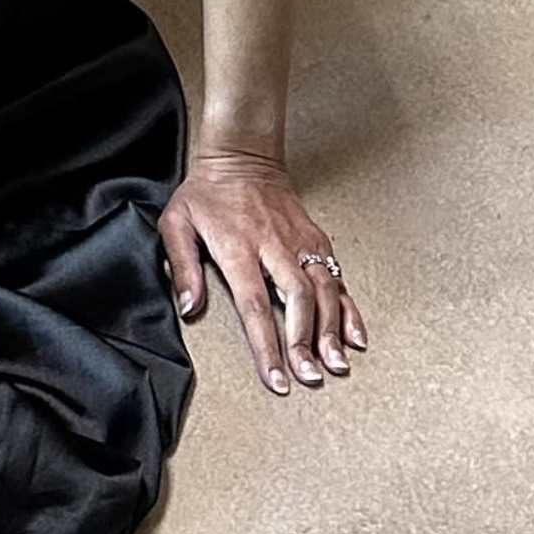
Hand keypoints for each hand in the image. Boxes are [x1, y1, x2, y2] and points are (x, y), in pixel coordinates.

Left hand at [160, 147, 368, 394]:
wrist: (242, 155)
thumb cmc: (207, 193)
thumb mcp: (177, 222)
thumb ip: (181, 265)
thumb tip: (188, 308)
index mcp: (238, 247)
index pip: (255, 305)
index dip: (267, 345)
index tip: (276, 378)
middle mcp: (274, 246)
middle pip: (297, 299)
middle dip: (306, 341)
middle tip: (310, 377)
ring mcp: (299, 242)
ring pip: (324, 290)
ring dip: (332, 330)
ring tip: (336, 365)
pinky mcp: (316, 240)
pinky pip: (337, 278)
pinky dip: (349, 309)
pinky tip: (355, 337)